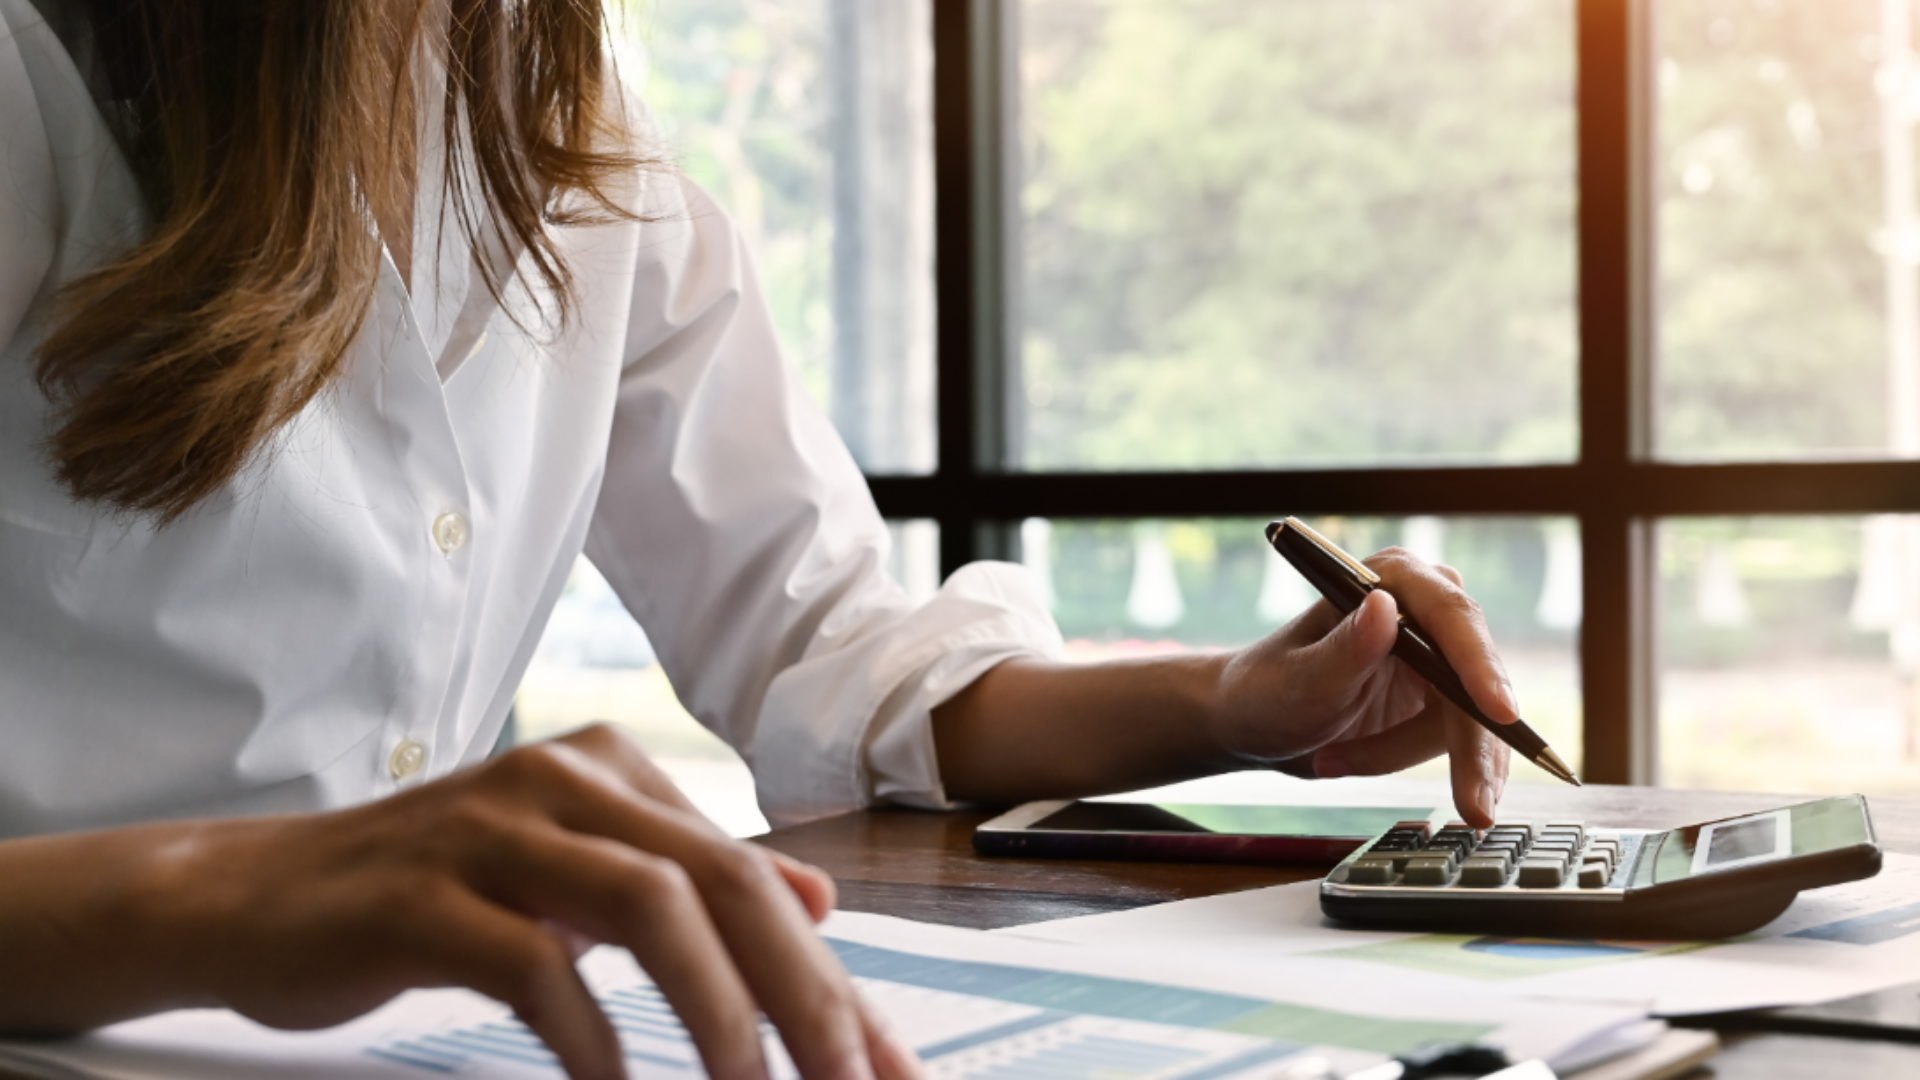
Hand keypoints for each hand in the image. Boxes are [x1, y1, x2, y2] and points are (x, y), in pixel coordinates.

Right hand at [107, 726, 920, 1079]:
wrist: (247, 897)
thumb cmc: (428, 896)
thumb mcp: (573, 875)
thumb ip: (688, 880)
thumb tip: (817, 901)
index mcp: (610, 772)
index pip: (749, 876)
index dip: (828, 975)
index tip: (882, 1066)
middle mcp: (562, 780)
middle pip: (720, 881)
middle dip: (802, 993)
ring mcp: (489, 829)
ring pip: (648, 906)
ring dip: (718, 1013)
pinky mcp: (419, 895)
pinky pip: (534, 964)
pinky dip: (592, 1038)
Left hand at [1212, 548, 1514, 825]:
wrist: (1254, 724)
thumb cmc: (1266, 691)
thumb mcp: (1300, 680)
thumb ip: (1345, 649)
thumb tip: (1385, 607)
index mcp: (1389, 580)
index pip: (1451, 617)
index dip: (1480, 665)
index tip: (1499, 712)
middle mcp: (1423, 608)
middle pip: (1475, 678)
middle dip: (1471, 746)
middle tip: (1474, 807)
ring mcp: (1437, 654)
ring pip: (1470, 719)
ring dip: (1407, 754)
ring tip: (1337, 761)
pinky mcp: (1441, 696)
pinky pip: (1462, 740)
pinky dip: (1427, 767)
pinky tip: (1367, 767)